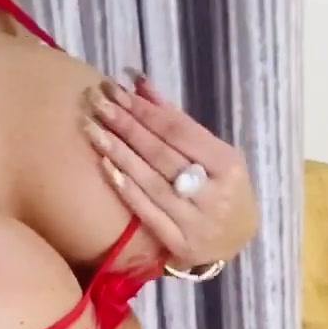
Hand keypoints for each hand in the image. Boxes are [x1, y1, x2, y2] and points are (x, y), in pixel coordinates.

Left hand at [83, 73, 257, 270]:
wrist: (236, 243)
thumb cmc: (221, 188)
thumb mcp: (212, 153)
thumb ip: (178, 121)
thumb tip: (139, 84)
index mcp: (228, 165)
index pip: (180, 131)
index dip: (145, 109)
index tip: (116, 90)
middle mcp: (214, 193)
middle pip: (162, 153)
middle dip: (126, 124)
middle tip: (96, 101)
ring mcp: (196, 222)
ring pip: (151, 181)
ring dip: (118, 152)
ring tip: (91, 127)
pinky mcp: (179, 245)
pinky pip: (147, 213)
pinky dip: (125, 188)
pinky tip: (105, 166)